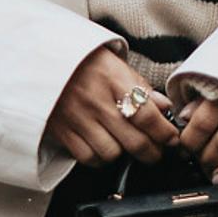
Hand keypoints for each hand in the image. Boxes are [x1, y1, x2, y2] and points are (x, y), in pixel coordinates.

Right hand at [46, 47, 178, 166]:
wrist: (45, 57)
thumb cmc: (85, 60)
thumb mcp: (117, 64)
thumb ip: (142, 87)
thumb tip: (165, 108)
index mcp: (114, 79)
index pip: (147, 115)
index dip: (165, 133)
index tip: (172, 138)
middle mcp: (96, 101)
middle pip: (134, 141)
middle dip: (153, 152)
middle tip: (159, 150)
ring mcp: (78, 118)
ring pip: (112, 153)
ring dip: (125, 155)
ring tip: (130, 147)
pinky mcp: (63, 131)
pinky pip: (88, 158)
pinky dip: (101, 159)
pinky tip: (107, 148)